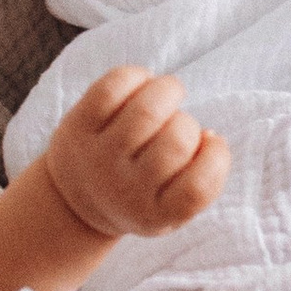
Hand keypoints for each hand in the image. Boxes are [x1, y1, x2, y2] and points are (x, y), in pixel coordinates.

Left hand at [44, 66, 228, 239]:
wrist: (74, 198)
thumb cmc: (140, 194)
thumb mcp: (170, 208)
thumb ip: (201, 181)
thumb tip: (209, 136)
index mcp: (155, 214)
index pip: (198, 188)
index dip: (217, 157)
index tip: (209, 143)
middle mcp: (124, 189)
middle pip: (177, 141)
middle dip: (189, 123)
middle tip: (177, 124)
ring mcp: (99, 156)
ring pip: (147, 111)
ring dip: (169, 90)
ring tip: (168, 94)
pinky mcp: (78, 126)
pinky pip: (113, 87)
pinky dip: (138, 76)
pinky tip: (142, 85)